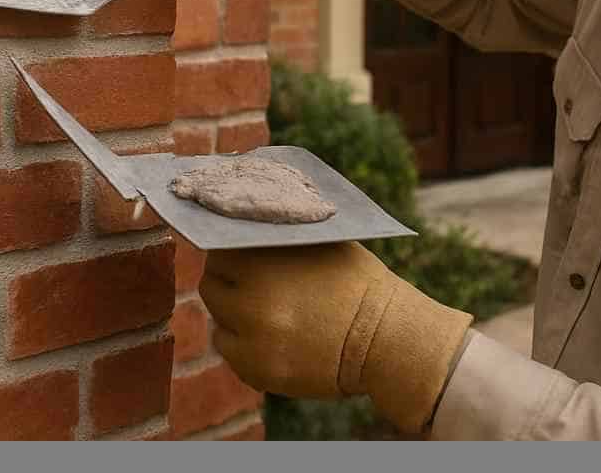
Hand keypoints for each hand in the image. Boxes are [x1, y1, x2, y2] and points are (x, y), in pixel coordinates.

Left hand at [199, 241, 473, 433]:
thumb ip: (275, 238)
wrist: (388, 338)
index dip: (231, 252)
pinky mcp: (262, 375)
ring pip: (219, 325)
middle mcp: (253, 305)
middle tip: (250, 284)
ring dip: (235, 318)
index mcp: (263, 265)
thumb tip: (238, 225)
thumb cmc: (357, 282)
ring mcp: (255, 345)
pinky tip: (275, 337)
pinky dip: (247, 347)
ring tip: (266, 312)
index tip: (241, 255)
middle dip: (229, 283)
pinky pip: (234, 356)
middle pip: (211, 287)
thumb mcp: (317, 244)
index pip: (218, 251)